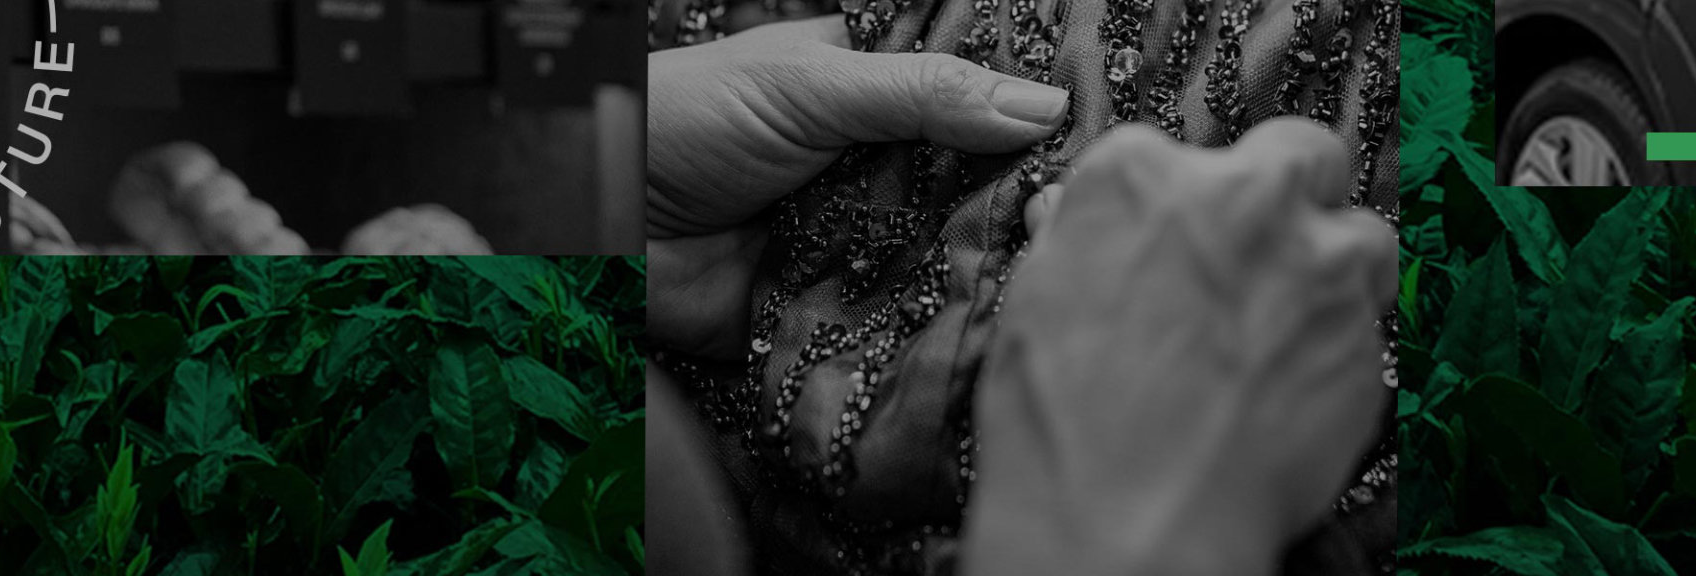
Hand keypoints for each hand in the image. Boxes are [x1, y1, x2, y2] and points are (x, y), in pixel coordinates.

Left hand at [645, 16, 1070, 355]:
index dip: (1033, 119)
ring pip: (948, 259)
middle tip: (1086, 219)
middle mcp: (879, 169)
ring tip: (1062, 277)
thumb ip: (924, 95)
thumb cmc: (685, 120)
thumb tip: (1043, 105)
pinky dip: (935, 332)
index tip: (1103, 140)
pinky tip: (997, 333)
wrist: (592, 219)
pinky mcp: (833, 313)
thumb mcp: (811, 87)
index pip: (977, 101)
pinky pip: (899, 326)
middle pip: (975, 188)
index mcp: (878, 93)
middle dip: (1022, 205)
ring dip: (990, 272)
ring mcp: (861, 242)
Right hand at [965, 119, 1396, 575]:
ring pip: (1362, 238)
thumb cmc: (1063, 425)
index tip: (1183, 242)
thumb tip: (1070, 219)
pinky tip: (1288, 395)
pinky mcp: (1365, 341)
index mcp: (1139, 176)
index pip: (1178, 153)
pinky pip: (1368, 329)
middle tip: (1263, 253)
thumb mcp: (1034, 306)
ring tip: (1287, 331)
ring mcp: (1317, 267)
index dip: (1186, 203)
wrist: (1131, 521)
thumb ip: (1075, 240)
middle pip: (1302, 155)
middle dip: (1293, 194)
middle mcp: (1241, 201)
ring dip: (1336, 270)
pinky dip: (1339, 353)